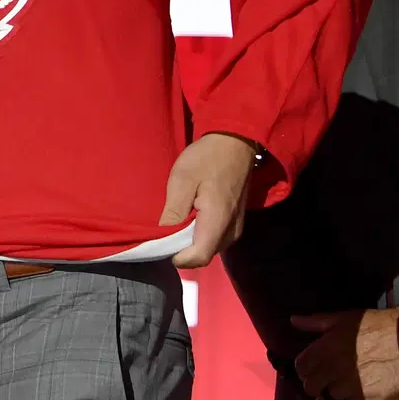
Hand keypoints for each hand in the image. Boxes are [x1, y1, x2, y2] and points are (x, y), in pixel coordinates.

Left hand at [160, 131, 256, 267]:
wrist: (236, 142)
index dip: (177, 256)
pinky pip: (216, 239)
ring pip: (209, 248)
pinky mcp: (236, 222)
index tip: (162, 243)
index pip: (198, 258)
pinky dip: (201, 234)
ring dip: (191, 242)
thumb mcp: (182, 179)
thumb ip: (173, 212)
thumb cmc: (207, 157)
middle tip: (166, 229)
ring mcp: (236, 227)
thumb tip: (162, 238)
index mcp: (218, 222)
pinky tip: (191, 216)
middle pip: (203, 255)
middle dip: (182, 249)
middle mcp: (231, 231)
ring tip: (177, 220)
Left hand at [291, 307, 398, 399]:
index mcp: (325, 346)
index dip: (305, 371)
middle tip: (324, 388)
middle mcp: (332, 367)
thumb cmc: (376, 325)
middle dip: (315, 388)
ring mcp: (348, 385)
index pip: (301, 367)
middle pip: (311, 387)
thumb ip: (316, 322)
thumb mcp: (344, 318)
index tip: (313, 372)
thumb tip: (293, 320)